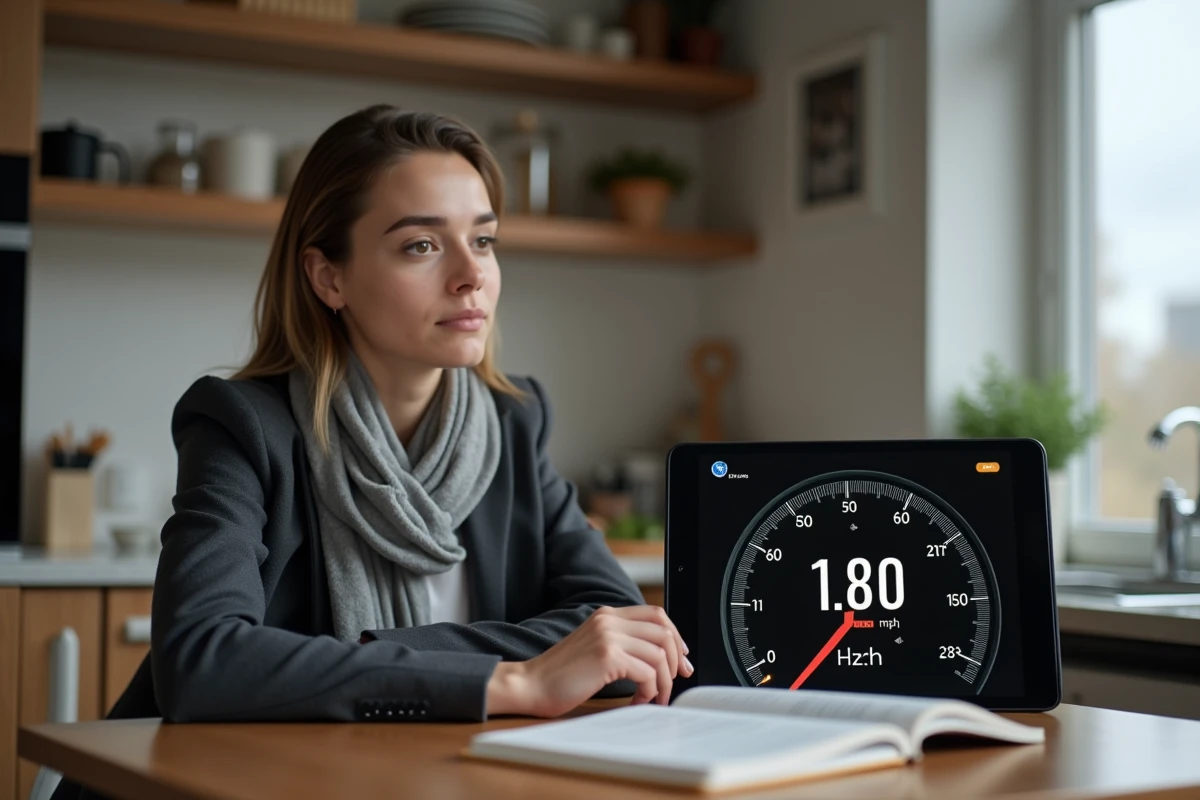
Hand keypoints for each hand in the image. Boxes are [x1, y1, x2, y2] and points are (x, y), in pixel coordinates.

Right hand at [486, 605, 693, 717]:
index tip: (681, 658)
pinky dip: (649, 691)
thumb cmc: (560, 676)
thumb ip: (620, 644)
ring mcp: (608, 635)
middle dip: (676, 659)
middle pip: (664, 631)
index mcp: (606, 615)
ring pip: (659, 654)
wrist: (530, 684)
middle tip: (677, 680)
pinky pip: (646, 672)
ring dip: (663, 681)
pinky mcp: (607, 656)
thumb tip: (658, 658)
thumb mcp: (593, 649)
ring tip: (654, 697)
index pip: (655, 614)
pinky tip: (637, 701)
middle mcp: (609, 619)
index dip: (675, 635)